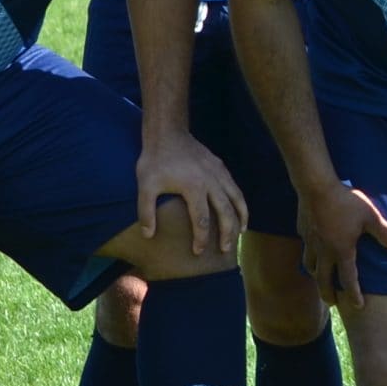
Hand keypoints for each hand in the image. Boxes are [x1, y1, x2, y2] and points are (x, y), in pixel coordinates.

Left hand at [136, 128, 245, 255]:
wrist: (168, 134)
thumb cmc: (155, 161)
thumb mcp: (145, 186)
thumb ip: (146, 212)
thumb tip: (148, 235)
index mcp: (194, 188)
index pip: (201, 220)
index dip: (201, 238)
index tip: (198, 251)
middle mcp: (212, 182)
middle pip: (226, 212)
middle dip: (227, 233)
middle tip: (225, 249)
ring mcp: (219, 173)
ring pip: (237, 199)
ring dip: (240, 217)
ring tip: (240, 232)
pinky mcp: (221, 167)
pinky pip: (235, 188)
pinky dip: (240, 202)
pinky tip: (238, 210)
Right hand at [298, 182, 386, 310]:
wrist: (315, 186)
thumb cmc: (345, 202)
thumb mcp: (370, 216)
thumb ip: (385, 233)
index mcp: (341, 251)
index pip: (348, 279)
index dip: (354, 295)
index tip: (358, 306)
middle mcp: (323, 251)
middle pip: (323, 280)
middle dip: (328, 294)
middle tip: (333, 303)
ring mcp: (310, 242)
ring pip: (310, 266)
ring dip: (316, 277)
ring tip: (321, 280)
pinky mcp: (302, 231)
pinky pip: (305, 250)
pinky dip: (309, 257)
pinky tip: (313, 252)